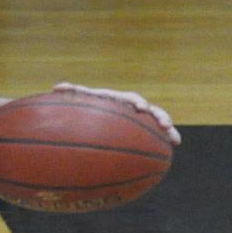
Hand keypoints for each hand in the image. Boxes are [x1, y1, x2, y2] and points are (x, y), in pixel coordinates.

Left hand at [53, 82, 181, 144]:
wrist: (93, 118)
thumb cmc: (85, 110)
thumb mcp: (80, 102)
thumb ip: (72, 95)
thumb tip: (56, 87)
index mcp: (117, 100)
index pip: (130, 98)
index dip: (137, 103)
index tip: (141, 109)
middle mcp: (130, 107)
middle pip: (148, 109)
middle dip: (157, 115)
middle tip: (164, 125)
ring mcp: (138, 117)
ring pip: (156, 121)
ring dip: (166, 127)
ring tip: (174, 138)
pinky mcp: (142, 128)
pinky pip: (156, 133)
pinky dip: (166, 137)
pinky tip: (175, 145)